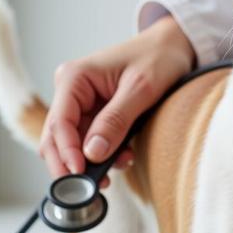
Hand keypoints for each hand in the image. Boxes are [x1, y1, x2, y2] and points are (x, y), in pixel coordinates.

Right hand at [40, 15, 193, 186]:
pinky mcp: (96, 113)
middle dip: (73, 164)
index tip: (80, 174)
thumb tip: (91, 153)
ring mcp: (82, 103)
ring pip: (73, 143)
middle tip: (93, 186)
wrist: (174, 45)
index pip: (58, 123)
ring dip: (90, 162)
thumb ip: (115, 121)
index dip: (67, 152)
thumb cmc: (158, 57)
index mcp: (74, 78)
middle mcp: (72, 90)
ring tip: (117, 170)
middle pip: (57, 137)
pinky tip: (123, 158)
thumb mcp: (140, 89)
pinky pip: (91, 141)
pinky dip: (103, 155)